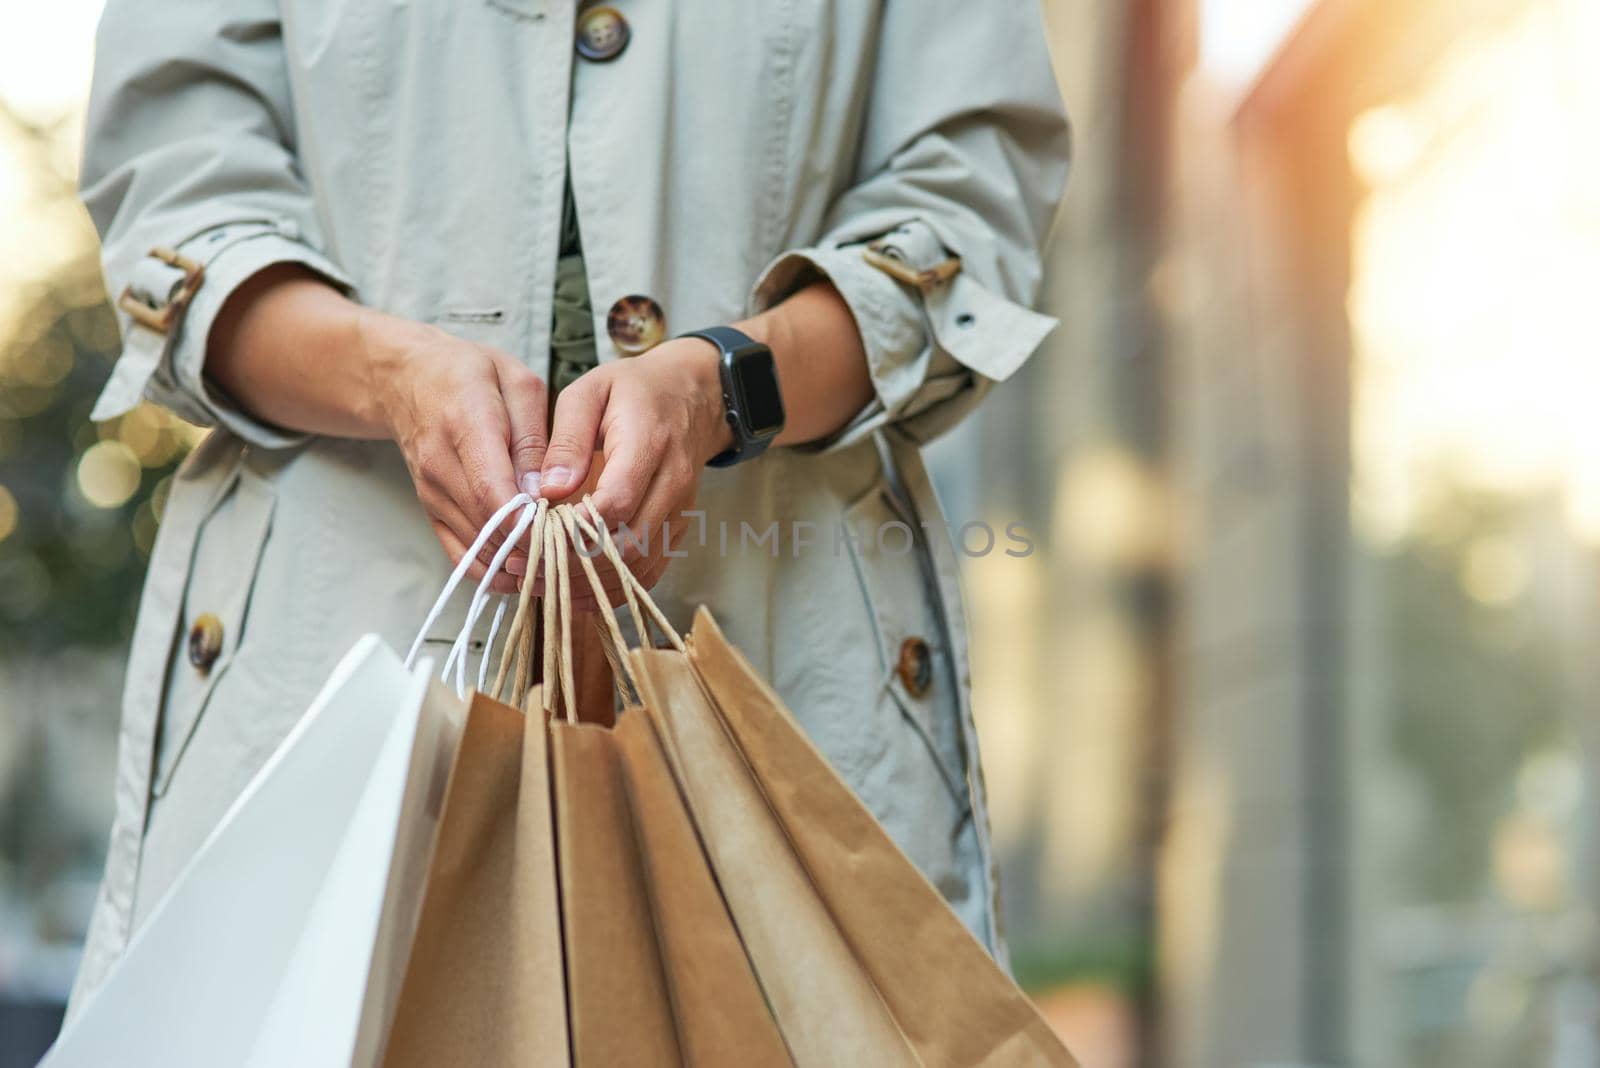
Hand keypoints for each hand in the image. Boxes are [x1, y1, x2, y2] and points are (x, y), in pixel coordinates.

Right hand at [360, 311, 548, 593]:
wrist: (410, 379)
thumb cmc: (473, 374)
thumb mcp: (517, 383)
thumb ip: (532, 438)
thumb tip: (543, 493)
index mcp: (466, 424)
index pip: (492, 488)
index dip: (527, 522)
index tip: (562, 538)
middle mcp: (441, 465)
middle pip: (487, 524)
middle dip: (534, 548)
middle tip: (578, 559)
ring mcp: (431, 493)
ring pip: (477, 546)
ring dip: (519, 564)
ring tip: (562, 567)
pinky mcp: (431, 511)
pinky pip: (461, 556)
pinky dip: (495, 572)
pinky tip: (528, 573)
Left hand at [537, 336, 732, 602]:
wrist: (691, 396)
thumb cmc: (632, 391)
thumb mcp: (589, 393)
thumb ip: (568, 440)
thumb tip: (548, 490)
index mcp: (648, 443)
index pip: (617, 501)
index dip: (574, 527)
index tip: (532, 534)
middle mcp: (671, 483)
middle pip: (628, 543)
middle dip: (574, 563)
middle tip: (526, 566)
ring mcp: (679, 510)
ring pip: (639, 567)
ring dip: (590, 583)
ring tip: (543, 582)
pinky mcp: (677, 528)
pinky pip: (650, 572)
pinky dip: (613, 588)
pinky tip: (576, 589)